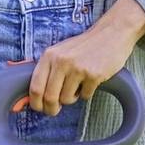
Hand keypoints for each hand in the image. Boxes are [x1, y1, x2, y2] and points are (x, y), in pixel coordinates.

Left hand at [26, 5, 142, 113]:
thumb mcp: (60, 52)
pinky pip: (84, 96)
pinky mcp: (93, 75)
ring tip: (77, 86)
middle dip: (51, 108)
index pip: (35, 86)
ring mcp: (78, 68)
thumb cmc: (84, 46)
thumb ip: (47, 70)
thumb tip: (33, 96)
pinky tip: (90, 81)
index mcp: (49, 55)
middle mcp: (61, 61)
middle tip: (54, 110)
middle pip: (49, 97)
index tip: (39, 108)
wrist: (111, 34)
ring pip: (66, 99)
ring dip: (71, 98)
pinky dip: (86, 93)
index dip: (35, 103)